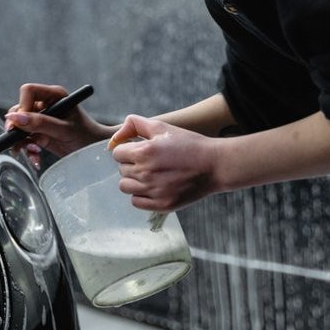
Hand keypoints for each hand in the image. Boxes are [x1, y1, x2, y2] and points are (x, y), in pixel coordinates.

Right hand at [5, 83, 115, 165]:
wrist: (95, 151)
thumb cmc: (86, 135)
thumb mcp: (64, 130)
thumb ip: (40, 124)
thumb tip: (14, 118)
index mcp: (54, 95)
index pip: (28, 92)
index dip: (22, 107)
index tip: (21, 125)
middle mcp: (45, 104)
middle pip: (19, 109)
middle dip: (18, 128)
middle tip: (19, 142)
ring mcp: (41, 119)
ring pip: (19, 126)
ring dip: (21, 141)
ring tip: (33, 152)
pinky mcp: (40, 133)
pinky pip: (25, 139)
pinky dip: (27, 149)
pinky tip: (36, 157)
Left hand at [109, 115, 224, 211]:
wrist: (214, 165)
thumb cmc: (188, 144)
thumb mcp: (162, 127)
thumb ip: (135, 125)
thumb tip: (114, 137)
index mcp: (144, 152)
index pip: (117, 154)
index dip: (127, 150)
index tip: (139, 150)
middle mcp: (146, 172)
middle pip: (121, 170)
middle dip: (131, 164)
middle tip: (150, 162)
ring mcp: (154, 191)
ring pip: (125, 187)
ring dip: (133, 180)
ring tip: (150, 175)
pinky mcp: (161, 204)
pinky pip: (136, 202)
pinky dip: (141, 195)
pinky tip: (153, 187)